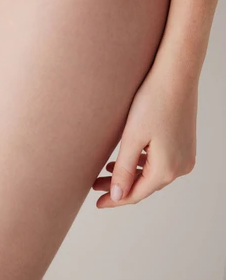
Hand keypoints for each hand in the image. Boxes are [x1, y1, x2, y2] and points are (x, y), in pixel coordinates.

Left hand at [92, 52, 197, 206]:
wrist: (175, 76)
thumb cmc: (152, 101)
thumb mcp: (132, 137)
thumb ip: (123, 169)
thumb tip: (117, 196)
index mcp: (166, 169)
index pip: (136, 194)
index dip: (115, 200)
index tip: (97, 203)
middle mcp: (180, 167)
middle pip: (145, 185)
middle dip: (120, 186)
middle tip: (95, 185)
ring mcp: (185, 156)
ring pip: (153, 173)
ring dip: (131, 174)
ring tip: (106, 171)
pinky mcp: (185, 143)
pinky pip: (162, 162)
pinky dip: (143, 163)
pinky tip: (129, 157)